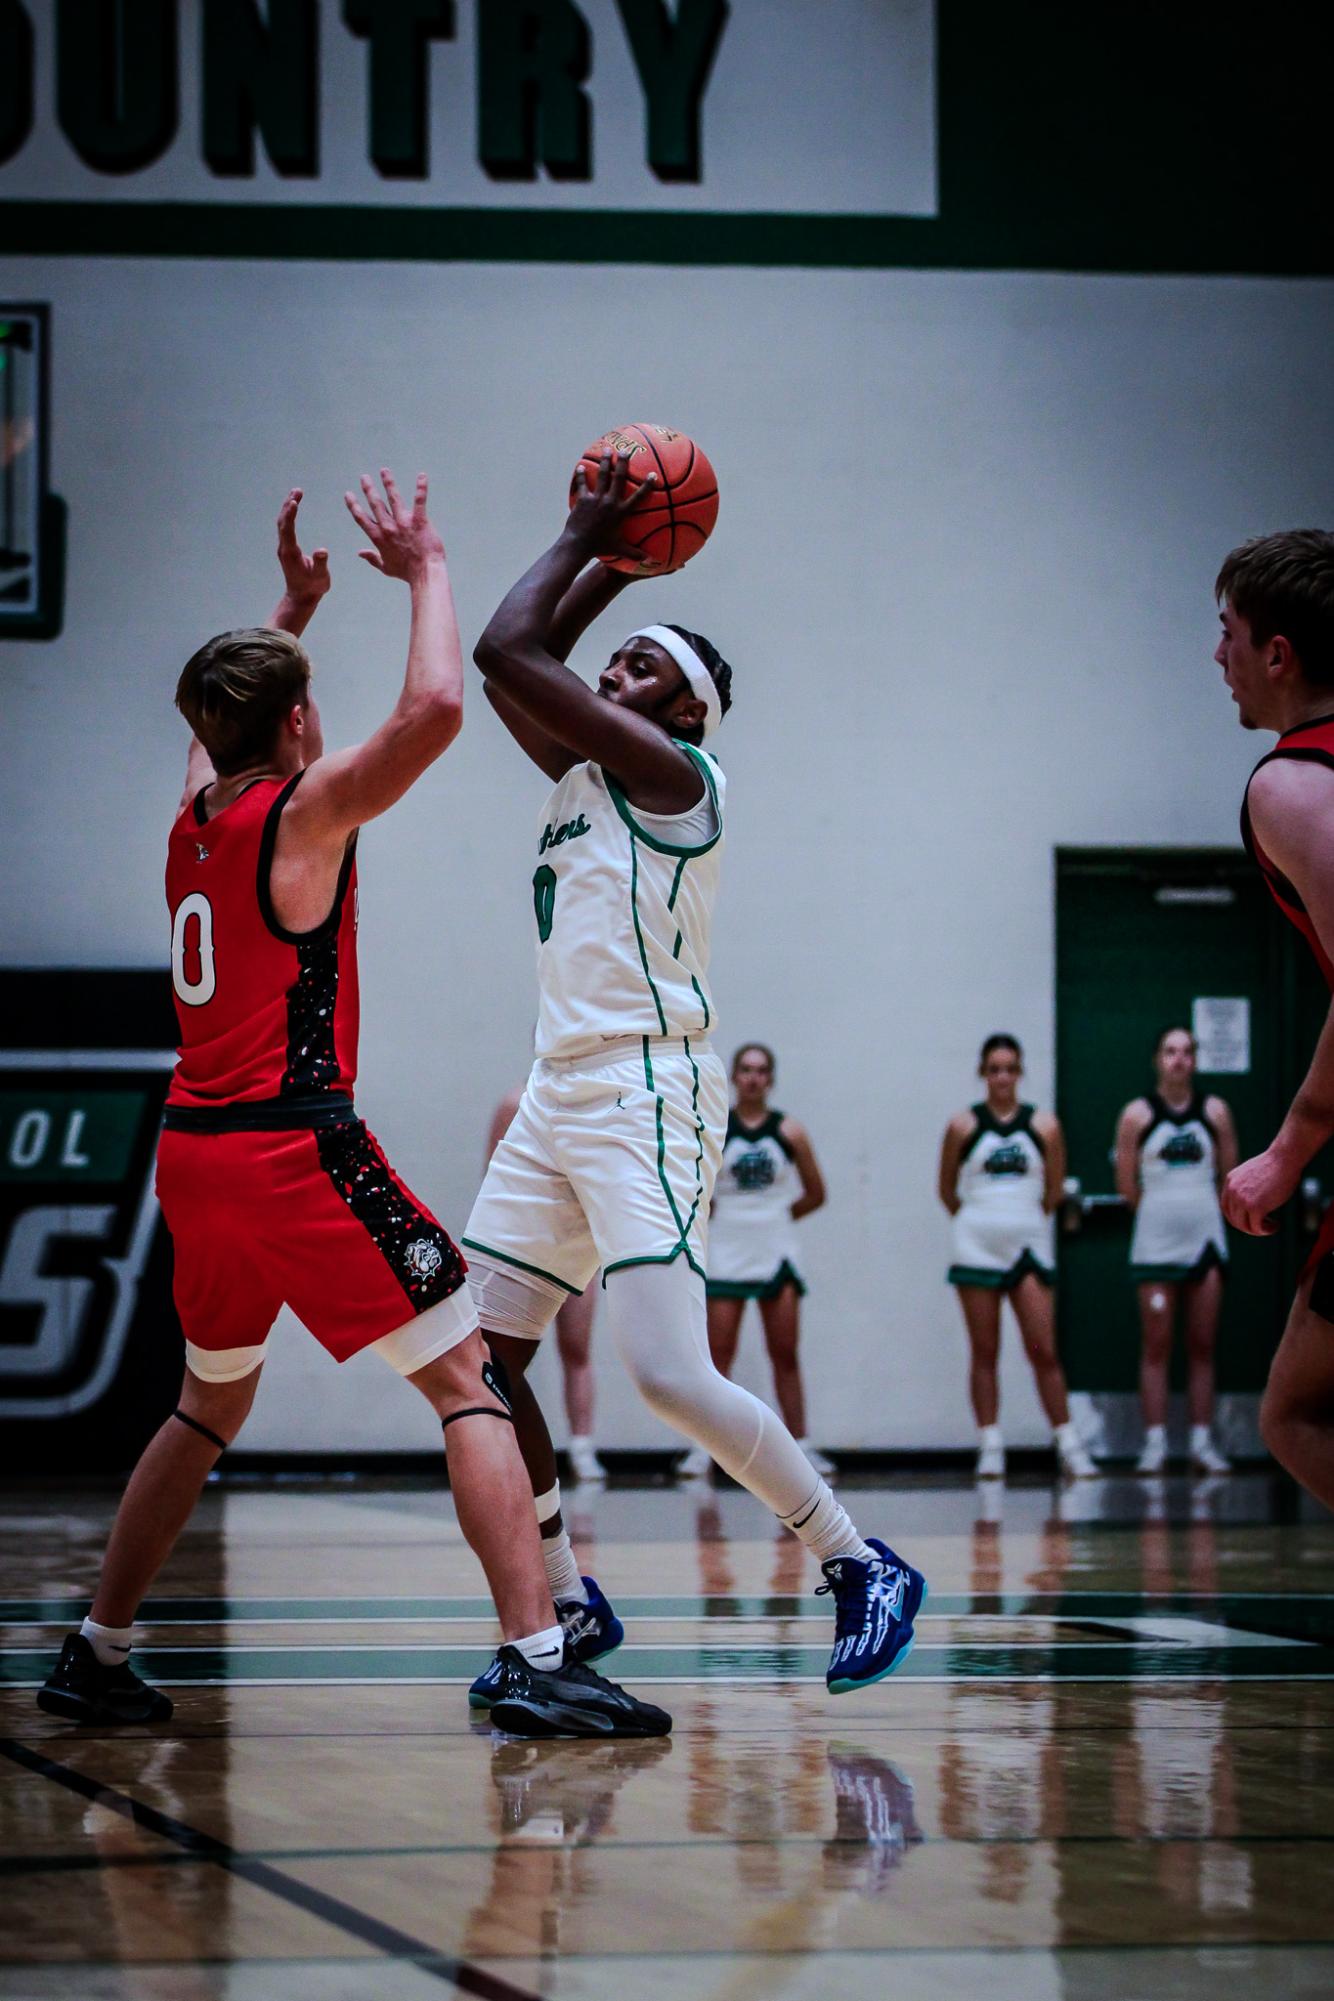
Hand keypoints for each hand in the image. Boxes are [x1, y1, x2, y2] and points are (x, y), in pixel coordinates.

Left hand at [276, 488, 330, 604]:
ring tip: (297, 493)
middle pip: (283, 522)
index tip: (294, 502)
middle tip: (297, 490)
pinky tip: (294, 506)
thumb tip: (322, 550)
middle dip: (288, 505)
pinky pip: (286, 527)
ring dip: (288, 507)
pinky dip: (289, 514)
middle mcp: (284, 548)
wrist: (301, 597)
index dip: (290, 515)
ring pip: (283, 523)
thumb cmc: (312, 588)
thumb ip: (320, 564)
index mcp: (291, 553)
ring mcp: (284, 547)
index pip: (288, 530)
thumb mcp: (320, 578)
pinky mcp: (287, 547)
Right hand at [345, 469, 443, 582]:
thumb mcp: (385, 567)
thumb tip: (360, 553)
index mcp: (378, 538)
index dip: (353, 506)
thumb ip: (372, 558)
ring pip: (393, 498)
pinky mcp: (419, 521)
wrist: (424, 574)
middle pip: (375, 504)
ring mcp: (403, 523)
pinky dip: (421, 487)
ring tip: (384, 471)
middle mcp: (388, 527)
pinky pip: (419, 501)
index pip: (361, 518)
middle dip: (368, 489)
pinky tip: (421, 476)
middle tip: (364, 477)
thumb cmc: (406, 573)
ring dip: (388, 483)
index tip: (348, 495)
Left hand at [565, 447, 657, 564]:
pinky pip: (583, 483)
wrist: (578, 545)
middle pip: (618, 478)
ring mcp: (596, 499)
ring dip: (605, 461)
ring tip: (607, 450)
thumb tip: (649, 560)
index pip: (638, 497)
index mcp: (621, 512)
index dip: (646, 486)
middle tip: (626, 451)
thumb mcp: (619, 549)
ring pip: (602, 476)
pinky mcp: (583, 499)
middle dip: (623, 463)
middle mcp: (610, 502)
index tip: (653, 475)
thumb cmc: (600, 548)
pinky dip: (582, 475)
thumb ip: (634, 553)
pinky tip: (580, 466)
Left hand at [1221, 1147, 1299, 1234]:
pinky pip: (1257, 1227)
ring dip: (1257, 1230)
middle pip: (1234, 1219)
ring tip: (1270, 1226)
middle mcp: (1232, 1190)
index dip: (1236, 1218)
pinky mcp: (1255, 1207)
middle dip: (1248, 1226)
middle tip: (1263, 1226)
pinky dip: (1266, 1230)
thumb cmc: (1276, 1165)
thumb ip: (1246, 1185)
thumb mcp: (1252, 1173)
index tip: (1249, 1221)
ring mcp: (1242, 1199)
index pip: (1226, 1207)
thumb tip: (1250, 1202)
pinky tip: (1275, 1226)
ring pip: (1244, 1226)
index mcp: (1230, 1181)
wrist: (1284, 1159)